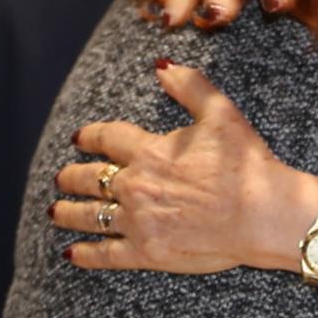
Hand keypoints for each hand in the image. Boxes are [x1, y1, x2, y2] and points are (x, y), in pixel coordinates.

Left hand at [46, 61, 317, 273]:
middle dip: (71, 177)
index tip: (79, 137)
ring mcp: (139, 221)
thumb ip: (189, 86)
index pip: (107, 139)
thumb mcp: (221, 114)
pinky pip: (107, 254)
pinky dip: (86, 254)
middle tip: (61, 178)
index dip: (89, 136)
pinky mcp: (147, 253)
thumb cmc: (247, 165)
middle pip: (90, 179)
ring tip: (54, 211)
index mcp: (150, 151)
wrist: (264, 214)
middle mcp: (136, 185)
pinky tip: (71, 253)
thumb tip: (162, 63)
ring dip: (68, 212)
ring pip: (91, 215)